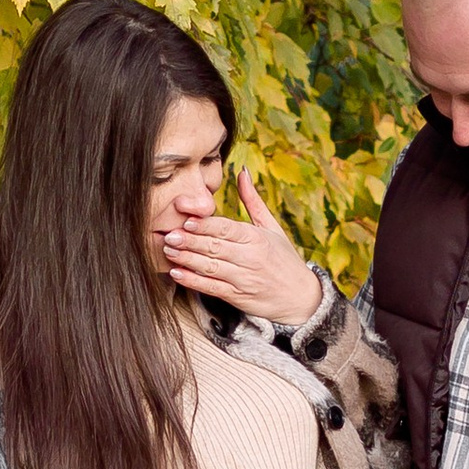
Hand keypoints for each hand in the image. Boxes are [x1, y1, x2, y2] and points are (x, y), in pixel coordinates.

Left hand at [161, 167, 324, 326]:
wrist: (301, 298)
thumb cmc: (284, 259)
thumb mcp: (272, 227)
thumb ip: (252, 200)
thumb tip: (242, 171)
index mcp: (258, 238)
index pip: (228, 229)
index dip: (206, 225)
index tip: (186, 220)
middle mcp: (251, 258)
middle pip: (216, 247)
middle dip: (190, 241)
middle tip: (169, 234)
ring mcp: (244, 279)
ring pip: (211, 267)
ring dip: (187, 259)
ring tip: (168, 250)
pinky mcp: (238, 297)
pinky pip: (212, 288)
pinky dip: (193, 281)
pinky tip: (177, 274)